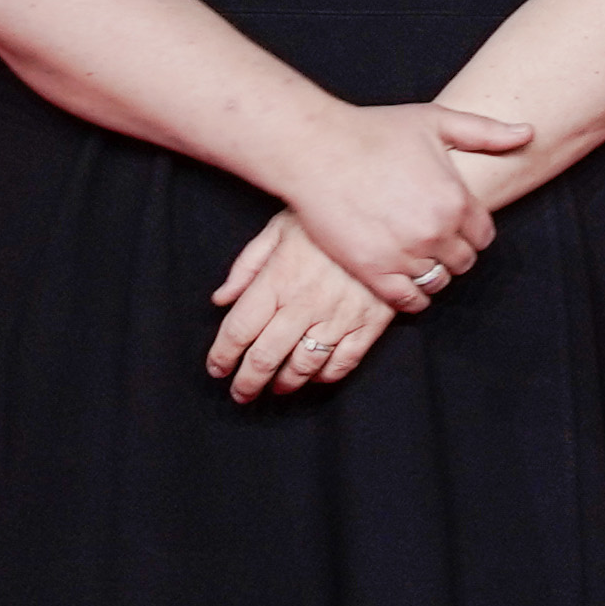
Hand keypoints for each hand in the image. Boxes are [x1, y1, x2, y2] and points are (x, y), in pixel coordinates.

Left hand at [209, 213, 395, 402]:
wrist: (388, 211)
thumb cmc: (327, 218)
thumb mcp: (278, 229)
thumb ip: (246, 266)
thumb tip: (221, 299)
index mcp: (277, 280)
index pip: (239, 330)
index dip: (222, 356)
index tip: (216, 369)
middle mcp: (304, 304)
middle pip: (266, 357)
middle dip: (247, 382)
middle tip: (240, 394)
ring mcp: (339, 316)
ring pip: (304, 365)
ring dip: (286, 383)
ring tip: (277, 388)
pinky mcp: (370, 323)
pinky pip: (345, 361)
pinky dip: (327, 375)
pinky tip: (316, 375)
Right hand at [283, 99, 525, 299]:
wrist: (315, 149)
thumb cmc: (373, 131)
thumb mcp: (435, 121)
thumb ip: (486, 131)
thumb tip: (529, 133)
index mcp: (455, 200)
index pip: (484, 236)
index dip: (471, 231)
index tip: (454, 224)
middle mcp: (436, 232)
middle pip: (463, 261)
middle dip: (453, 252)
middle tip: (433, 241)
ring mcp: (404, 255)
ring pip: (438, 282)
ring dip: (433, 273)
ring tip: (418, 258)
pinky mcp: (373, 271)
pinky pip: (408, 301)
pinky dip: (413, 298)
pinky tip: (405, 284)